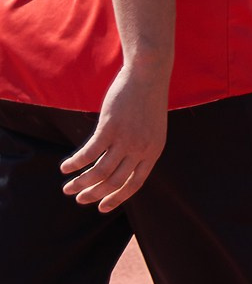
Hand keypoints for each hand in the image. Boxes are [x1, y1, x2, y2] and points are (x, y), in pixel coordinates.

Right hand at [61, 63, 168, 210]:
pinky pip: (88, 153)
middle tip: (78, 198)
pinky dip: (75, 163)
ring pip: (99, 172)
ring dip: (81, 183)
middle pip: (114, 181)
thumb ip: (140, 149)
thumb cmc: (148, 101)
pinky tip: (65, 167)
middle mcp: (141, 149)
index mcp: (154, 151)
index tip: (102, 208)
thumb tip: (120, 167)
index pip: (135, 184)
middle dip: (94, 194)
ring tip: (67, 187)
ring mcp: (126, 139)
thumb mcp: (152, 129)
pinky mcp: (110, 128)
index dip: (117, 198)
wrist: (148, 75)